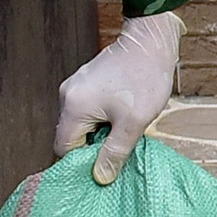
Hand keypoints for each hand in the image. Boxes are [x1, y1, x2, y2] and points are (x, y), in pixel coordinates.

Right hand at [54, 14, 181, 181]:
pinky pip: (88, 109)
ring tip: (125, 130)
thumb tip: (101, 177)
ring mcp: (75, 86)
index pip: (63, 148)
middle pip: (71, 135)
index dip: (82, 161)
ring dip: (100, 131)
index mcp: (72, 107)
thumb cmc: (146, 78)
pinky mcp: (87, 81)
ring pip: (81, 122)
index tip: (105, 166)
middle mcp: (66, 96)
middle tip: (119, 150)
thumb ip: (116, 150)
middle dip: (93, 146)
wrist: (152, 40)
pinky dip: (102, 118)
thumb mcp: (134, 121)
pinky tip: (123, 116)